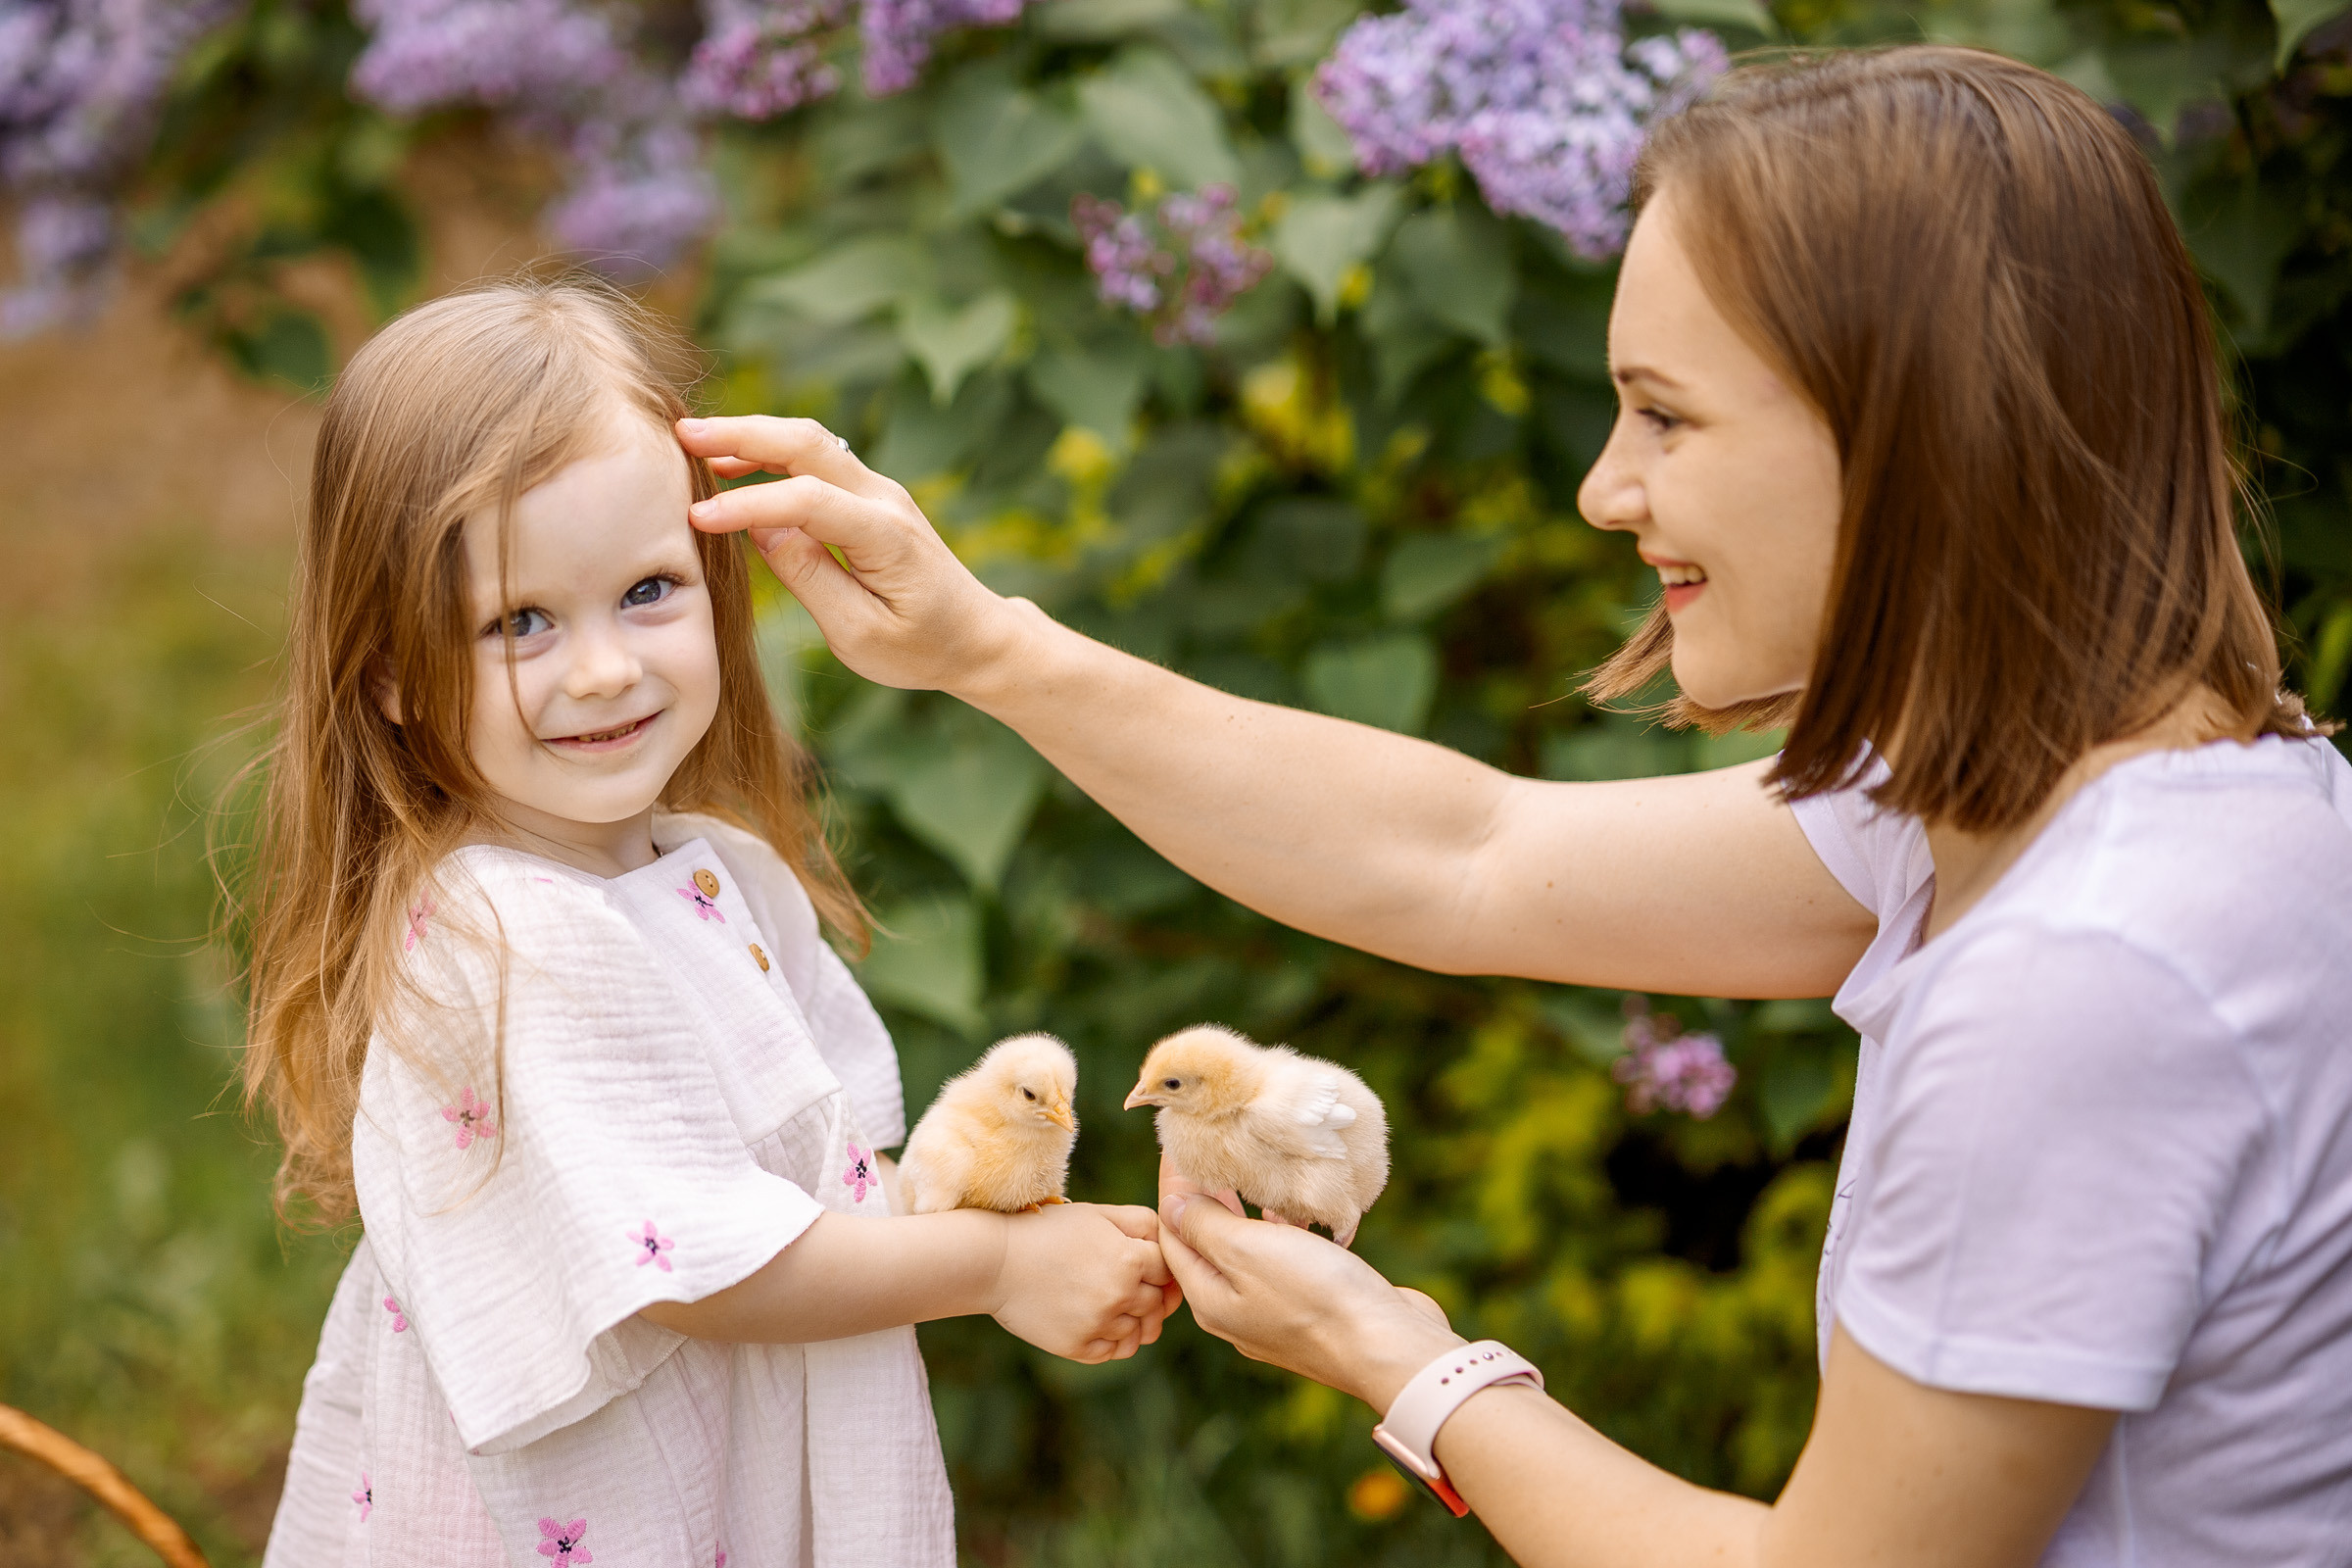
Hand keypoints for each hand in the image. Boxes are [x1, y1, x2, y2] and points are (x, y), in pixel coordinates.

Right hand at [676, 415, 1041, 695]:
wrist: (975, 637)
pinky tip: (731, 462)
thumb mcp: (859, 633)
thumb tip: (761, 527)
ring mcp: (879, 492)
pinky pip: (816, 461)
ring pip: (810, 443)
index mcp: (886, 537)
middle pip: (807, 444)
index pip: (807, 501)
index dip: (747, 505)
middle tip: (682, 433)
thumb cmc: (920, 648)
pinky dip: (770, 452)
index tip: (695, 518)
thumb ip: (809, 577)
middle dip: (742, 433)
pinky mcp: (870, 497)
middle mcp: (884, 500)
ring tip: (694, 441)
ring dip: (752, 436)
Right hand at [987, 1202, 1173, 1363]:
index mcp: (1129, 1259)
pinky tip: (1099, 1322)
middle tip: (1129, 1285)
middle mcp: (1120, 1294)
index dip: (1158, 1267)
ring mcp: (1099, 1324)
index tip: (1145, 1264)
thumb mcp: (1097, 1214)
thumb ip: (1141, 1222)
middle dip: (1149, 1294)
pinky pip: (1115, 1351)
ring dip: (1132, 1319)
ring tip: (1110, 1303)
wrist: (995, 1262)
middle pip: (1157, 1303)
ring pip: (1139, 1331)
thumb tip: (1170, 1239)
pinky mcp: (1078, 1347)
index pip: (1168, 1271)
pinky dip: (1114, 1340)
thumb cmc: (1047, 1231)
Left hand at [1157, 1172, 1460, 1412]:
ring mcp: (1272, 1311)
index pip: (1172, 1233)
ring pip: (1244, 1251)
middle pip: (1205, 1242)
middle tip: (1209, 1148)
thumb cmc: (1314, 1294)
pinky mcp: (1309, 1305)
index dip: (1173, 1186)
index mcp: (1209, 1298)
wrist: (1388, 1344)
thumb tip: (1170, 1204)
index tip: (1179, 1143)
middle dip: (1204, 1195)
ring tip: (1243, 1168)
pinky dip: (1277, 1230)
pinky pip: (1279, 1260)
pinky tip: (1289, 1209)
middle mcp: (1234, 1309)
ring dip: (1242, 1210)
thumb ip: (1203, 1225)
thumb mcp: (1246, 1250)